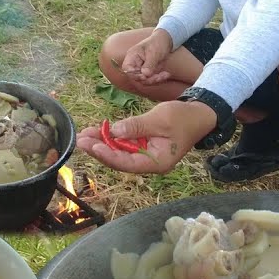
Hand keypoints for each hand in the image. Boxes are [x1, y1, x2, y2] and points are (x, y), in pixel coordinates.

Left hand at [77, 100, 217, 174]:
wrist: (198, 115)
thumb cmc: (183, 117)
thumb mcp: (160, 119)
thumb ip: (137, 126)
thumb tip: (114, 131)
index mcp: (158, 162)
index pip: (128, 163)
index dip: (109, 156)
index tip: (94, 146)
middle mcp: (149, 163)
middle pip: (120, 160)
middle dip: (99, 149)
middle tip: (80, 139)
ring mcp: (145, 155)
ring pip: (118, 152)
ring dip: (101, 143)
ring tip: (83, 135)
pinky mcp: (141, 146)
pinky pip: (123, 145)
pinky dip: (110, 138)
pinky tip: (95, 131)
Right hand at [120, 29, 173, 85]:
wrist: (166, 40)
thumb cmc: (157, 43)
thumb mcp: (154, 52)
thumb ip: (149, 64)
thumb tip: (145, 75)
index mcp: (132, 56)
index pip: (127, 69)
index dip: (133, 75)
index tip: (144, 77)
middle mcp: (135, 64)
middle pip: (136, 77)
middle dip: (148, 79)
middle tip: (159, 77)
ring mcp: (141, 68)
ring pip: (144, 80)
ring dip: (155, 79)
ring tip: (166, 74)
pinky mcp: (148, 71)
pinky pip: (151, 78)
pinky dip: (159, 78)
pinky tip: (166, 74)